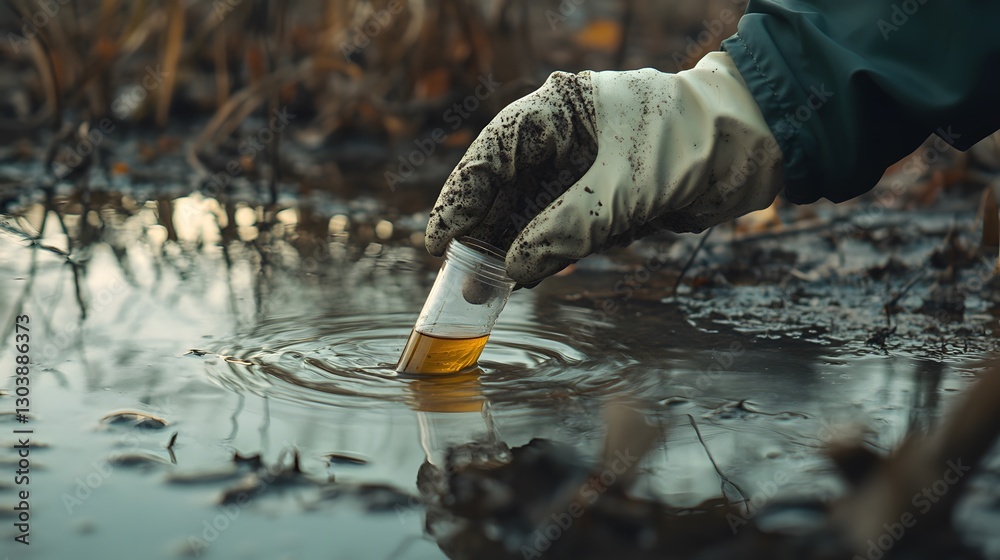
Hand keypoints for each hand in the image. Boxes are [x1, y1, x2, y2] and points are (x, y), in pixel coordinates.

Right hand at [426, 52, 783, 284]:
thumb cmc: (689, 144)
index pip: (494, 152)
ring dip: (520, 247)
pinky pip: (569, 225)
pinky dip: (556, 249)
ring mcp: (587, 164)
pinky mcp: (608, 192)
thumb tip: (513, 270)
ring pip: (536, 210)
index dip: (462, 196)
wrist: (756, 146)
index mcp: (559, 109)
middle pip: (509, 186)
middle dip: (488, 232)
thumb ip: (564, 231)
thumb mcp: (620, 191)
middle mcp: (566, 134)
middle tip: (464, 279)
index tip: (440, 238)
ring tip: (493, 288)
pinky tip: (537, 273)